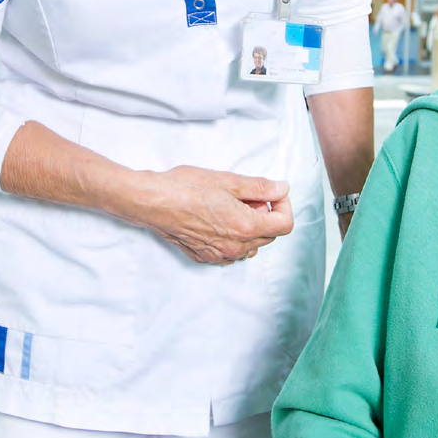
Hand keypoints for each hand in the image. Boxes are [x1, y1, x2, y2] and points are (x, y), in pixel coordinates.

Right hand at [129, 166, 293, 264]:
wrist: (152, 201)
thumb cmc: (185, 187)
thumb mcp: (227, 180)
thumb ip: (259, 187)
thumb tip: (282, 189)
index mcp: (245, 226)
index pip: (284, 225)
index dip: (284, 206)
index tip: (272, 194)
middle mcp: (235, 246)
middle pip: (269, 236)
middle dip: (265, 215)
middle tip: (247, 196)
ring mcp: (218, 254)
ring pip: (250, 246)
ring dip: (249, 228)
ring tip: (230, 207)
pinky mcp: (204, 256)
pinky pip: (230, 252)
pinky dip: (232, 238)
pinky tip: (217, 220)